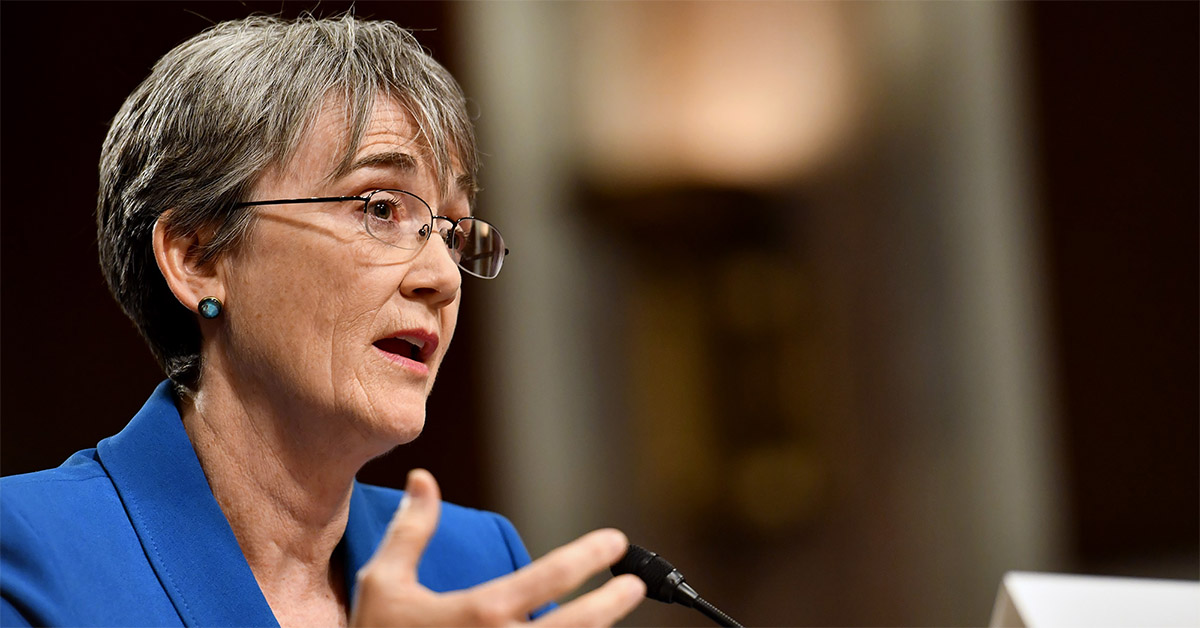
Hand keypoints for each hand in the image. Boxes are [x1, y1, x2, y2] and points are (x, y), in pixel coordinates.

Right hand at [349, 469, 645, 626]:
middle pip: (578, 625)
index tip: (614, 542)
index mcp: (479, 613)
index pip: (551, 576)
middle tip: (634, 586)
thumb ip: (410, 530)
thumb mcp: (382, 583)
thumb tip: (424, 478)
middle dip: (612, 604)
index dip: (590, 556)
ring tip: (615, 616)